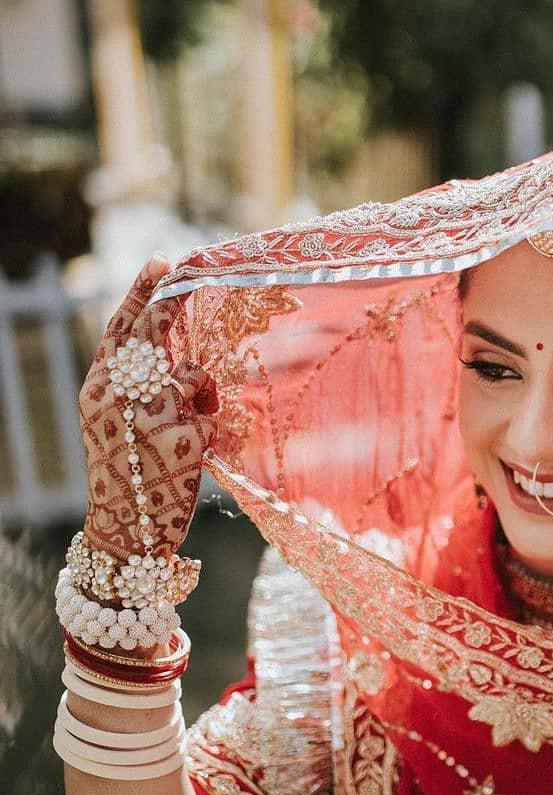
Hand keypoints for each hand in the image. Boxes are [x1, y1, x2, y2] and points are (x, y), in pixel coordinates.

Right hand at [78, 255, 217, 564]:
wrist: (127, 530)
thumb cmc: (130, 476)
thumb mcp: (119, 425)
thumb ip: (140, 389)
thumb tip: (183, 361)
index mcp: (99, 390)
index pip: (121, 330)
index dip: (142, 294)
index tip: (162, 264)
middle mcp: (119, 397)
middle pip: (152, 335)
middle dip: (171, 303)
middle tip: (189, 274)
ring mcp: (149, 416)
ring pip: (192, 374)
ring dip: (201, 389)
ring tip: (193, 418)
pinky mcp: (182, 440)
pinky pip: (212, 413)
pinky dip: (212, 424)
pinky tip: (198, 449)